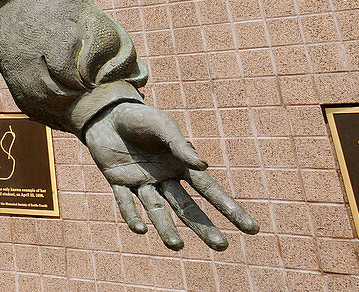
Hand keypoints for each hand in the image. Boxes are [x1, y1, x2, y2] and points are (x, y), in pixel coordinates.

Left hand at [83, 101, 258, 250]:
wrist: (106, 113)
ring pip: (156, 209)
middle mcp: (164, 178)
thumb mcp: (162, 125)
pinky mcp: (118, 182)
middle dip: (203, 227)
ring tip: (175, 246)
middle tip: (221, 246)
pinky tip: (139, 230)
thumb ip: (180, 146)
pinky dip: (131, 215)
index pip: (209, 190)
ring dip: (165, 227)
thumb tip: (204, 165)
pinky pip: (125, 202)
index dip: (229, 209)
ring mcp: (141, 182)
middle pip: (186, 207)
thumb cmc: (141, 117)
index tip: (252, 229)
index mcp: (181, 164)